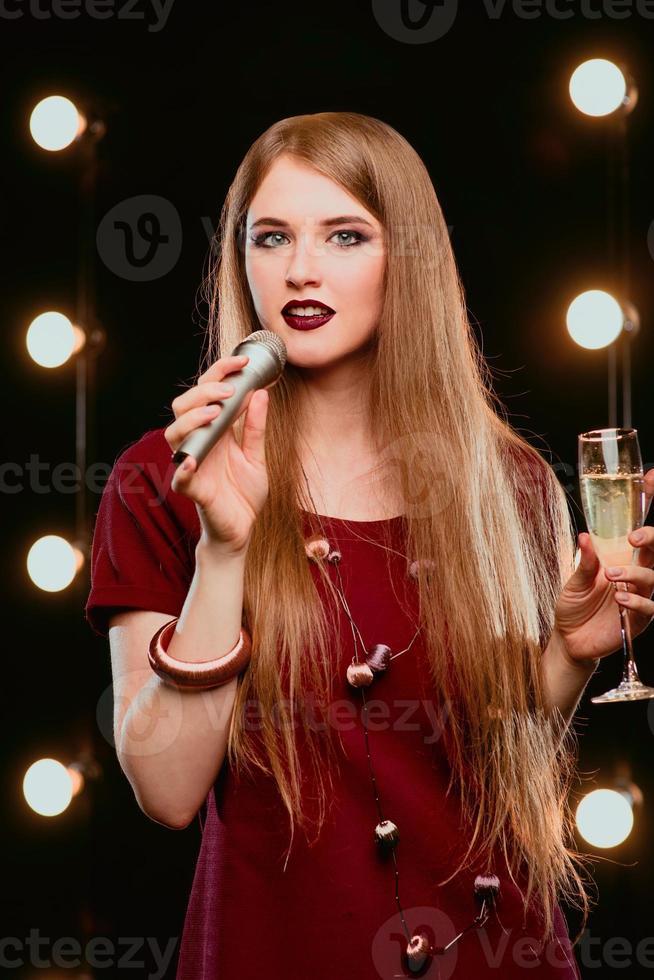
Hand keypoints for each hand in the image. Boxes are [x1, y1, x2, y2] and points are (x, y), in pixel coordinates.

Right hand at [164, 353, 269, 554]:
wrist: (242, 530)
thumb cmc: (243, 493)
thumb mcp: (256, 455)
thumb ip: (256, 427)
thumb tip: (260, 392)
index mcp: (214, 431)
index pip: (206, 393)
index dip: (220, 373)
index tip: (242, 362)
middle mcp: (198, 443)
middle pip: (183, 406)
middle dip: (204, 392)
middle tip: (229, 390)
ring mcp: (191, 464)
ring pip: (174, 434)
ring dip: (192, 419)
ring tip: (215, 413)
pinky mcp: (191, 489)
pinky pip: (179, 476)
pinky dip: (184, 466)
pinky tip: (194, 460)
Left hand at [553, 468, 653, 664]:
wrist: (568, 640)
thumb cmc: (574, 606)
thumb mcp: (574, 581)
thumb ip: (584, 561)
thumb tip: (585, 536)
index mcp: (621, 563)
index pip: (642, 542)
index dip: (647, 528)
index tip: (649, 500)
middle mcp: (634, 579)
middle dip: (651, 541)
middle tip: (635, 538)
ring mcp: (638, 599)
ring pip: (652, 580)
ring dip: (635, 574)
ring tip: (612, 575)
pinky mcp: (637, 621)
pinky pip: (648, 609)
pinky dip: (636, 602)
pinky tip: (620, 599)